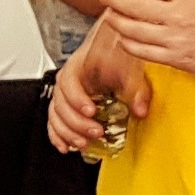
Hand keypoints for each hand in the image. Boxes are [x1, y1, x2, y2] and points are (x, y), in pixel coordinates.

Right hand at [47, 28, 151, 153]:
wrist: (111, 47)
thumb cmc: (115, 53)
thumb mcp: (129, 67)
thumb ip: (136, 89)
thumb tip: (140, 109)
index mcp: (77, 68)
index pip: (69, 83)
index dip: (77, 100)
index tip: (91, 111)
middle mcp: (66, 82)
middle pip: (60, 104)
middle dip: (76, 122)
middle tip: (95, 131)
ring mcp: (65, 95)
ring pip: (55, 116)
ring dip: (67, 132)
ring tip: (83, 142)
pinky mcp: (68, 106)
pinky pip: (55, 122)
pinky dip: (58, 136)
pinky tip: (66, 146)